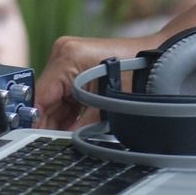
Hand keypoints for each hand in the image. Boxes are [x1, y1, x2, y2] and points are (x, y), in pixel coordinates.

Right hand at [35, 32, 159, 130]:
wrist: (158, 56)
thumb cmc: (138, 73)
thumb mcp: (107, 104)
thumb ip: (80, 125)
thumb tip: (61, 142)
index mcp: (67, 57)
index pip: (38, 97)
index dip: (36, 122)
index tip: (36, 140)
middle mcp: (63, 53)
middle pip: (43, 98)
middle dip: (49, 121)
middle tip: (55, 141)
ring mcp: (68, 56)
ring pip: (52, 97)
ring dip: (59, 117)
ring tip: (71, 131)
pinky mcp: (74, 63)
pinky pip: (62, 92)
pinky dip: (68, 109)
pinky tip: (75, 123)